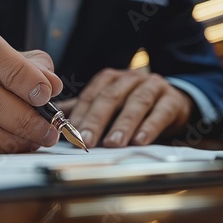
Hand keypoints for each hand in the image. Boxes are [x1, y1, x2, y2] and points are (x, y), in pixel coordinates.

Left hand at [57, 69, 193, 147]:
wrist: (172, 101)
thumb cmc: (132, 105)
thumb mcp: (107, 105)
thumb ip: (83, 110)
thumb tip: (49, 119)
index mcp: (110, 79)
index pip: (91, 95)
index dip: (80, 114)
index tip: (68, 133)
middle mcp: (130, 79)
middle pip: (111, 97)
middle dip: (97, 120)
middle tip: (87, 140)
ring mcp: (153, 86)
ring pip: (137, 103)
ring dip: (123, 124)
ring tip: (113, 143)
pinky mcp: (173, 100)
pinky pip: (161, 112)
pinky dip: (150, 127)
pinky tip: (140, 141)